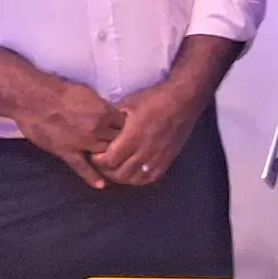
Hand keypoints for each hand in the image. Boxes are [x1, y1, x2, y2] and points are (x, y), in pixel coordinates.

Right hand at [14, 82, 124, 189]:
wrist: (34, 99)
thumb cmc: (60, 91)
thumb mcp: (89, 94)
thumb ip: (102, 107)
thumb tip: (110, 113)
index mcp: (105, 112)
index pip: (125, 124)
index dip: (128, 128)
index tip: (128, 131)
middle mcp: (98, 129)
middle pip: (118, 141)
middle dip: (122, 144)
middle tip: (126, 149)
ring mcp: (83, 142)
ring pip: (104, 155)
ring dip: (110, 158)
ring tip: (117, 165)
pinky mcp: (66, 152)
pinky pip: (81, 167)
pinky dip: (92, 176)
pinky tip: (102, 185)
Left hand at [92, 78, 206, 186]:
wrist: (182, 101)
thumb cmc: (154, 99)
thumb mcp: (128, 104)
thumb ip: (114, 120)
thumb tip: (102, 128)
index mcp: (132, 138)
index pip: (108, 161)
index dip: (98, 160)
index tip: (95, 153)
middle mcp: (144, 152)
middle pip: (119, 174)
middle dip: (106, 170)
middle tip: (103, 163)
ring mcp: (156, 158)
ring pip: (133, 179)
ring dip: (122, 176)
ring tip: (117, 168)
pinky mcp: (166, 160)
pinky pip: (149, 178)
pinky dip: (138, 179)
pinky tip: (133, 172)